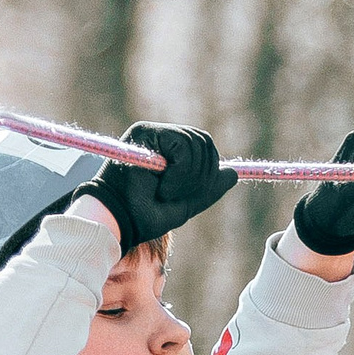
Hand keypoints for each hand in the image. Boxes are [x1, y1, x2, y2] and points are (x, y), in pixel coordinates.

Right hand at [72, 122, 237, 246]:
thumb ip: (207, 189)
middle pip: (204, 142)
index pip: (203, 147)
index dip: (207, 172)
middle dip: (201, 176)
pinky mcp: (145, 133)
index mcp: (170, 151)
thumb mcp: (184, 204)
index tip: (189, 195)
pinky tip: (163, 187)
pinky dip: (181, 173)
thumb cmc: (144, 216)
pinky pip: (184, 146)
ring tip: (166, 194)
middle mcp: (160, 137)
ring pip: (196, 143)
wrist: (119, 222)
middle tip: (177, 196)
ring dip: (188, 178)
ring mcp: (152, 132)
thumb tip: (233, 174)